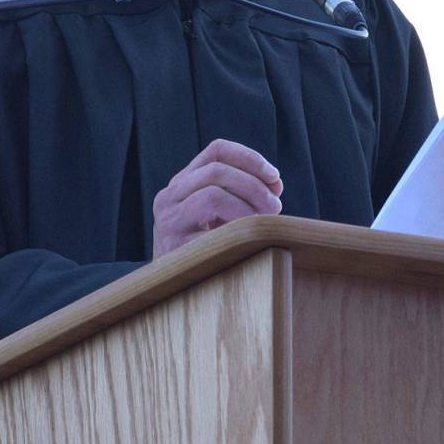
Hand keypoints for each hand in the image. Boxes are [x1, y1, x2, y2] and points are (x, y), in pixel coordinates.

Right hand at [152, 138, 282, 258]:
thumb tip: (275, 184)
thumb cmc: (204, 249)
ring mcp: (168, 221)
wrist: (170, 292)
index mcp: (181, 183)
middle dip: (254, 185)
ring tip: (262, 223)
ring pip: (213, 194)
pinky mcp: (174, 246)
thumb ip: (242, 195)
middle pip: (217, 170)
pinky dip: (238, 231)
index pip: (216, 150)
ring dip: (247, 207)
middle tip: (275, 206)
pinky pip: (213, 231)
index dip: (250, 157)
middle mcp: (169, 196)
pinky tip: (249, 242)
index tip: (275, 176)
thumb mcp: (217, 216)